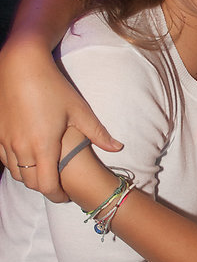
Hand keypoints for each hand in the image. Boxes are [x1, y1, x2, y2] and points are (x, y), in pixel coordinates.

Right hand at [0, 37, 121, 201]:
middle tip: (58, 187)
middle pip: (31, 183)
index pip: (48, 185)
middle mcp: (21, 147)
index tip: (67, 195)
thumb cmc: (52, 87)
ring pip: (16, 173)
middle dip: (45, 188)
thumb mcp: (79, 110)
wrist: (20, 65)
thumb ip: (98, 133)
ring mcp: (5, 140)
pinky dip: (16, 164)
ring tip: (44, 172)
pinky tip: (28, 157)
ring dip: (30, 177)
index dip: (58, 196)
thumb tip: (118, 148)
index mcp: (43, 146)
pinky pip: (5, 159)